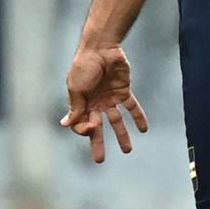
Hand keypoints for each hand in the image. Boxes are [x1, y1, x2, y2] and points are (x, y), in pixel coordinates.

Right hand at [61, 42, 148, 159]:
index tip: (90, 128)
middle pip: (98, 128)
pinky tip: (144, 129)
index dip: (84, 130)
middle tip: (100, 160)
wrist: (101, 48)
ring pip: (116, 121)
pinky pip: (132, 107)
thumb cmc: (85, 66)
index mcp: (82, 104)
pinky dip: (138, 117)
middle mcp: (95, 104)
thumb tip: (65, 124)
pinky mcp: (123, 91)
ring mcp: (110, 98)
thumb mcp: (76, 88)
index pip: (82, 124)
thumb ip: (75, 107)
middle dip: (98, 143)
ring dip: (122, 135)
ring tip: (128, 150)